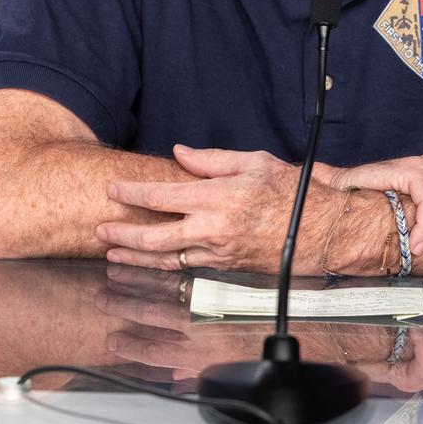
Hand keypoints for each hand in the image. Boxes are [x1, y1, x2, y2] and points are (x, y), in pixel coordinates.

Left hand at [95, 145, 316, 271]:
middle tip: (100, 229)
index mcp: (218, 197)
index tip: (112, 190)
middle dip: (122, 234)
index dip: (132, 194)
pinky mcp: (227, 268)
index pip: (162, 196)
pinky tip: (147, 266)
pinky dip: (161, 268)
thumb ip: (212, 160)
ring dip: (135, 259)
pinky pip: (186, 269)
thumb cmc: (293, 193)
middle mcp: (214, 229)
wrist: (322, 230)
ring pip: (166, 260)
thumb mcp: (254, 162)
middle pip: (154, 237)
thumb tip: (181, 154)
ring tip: (112, 255)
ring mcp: (219, 253)